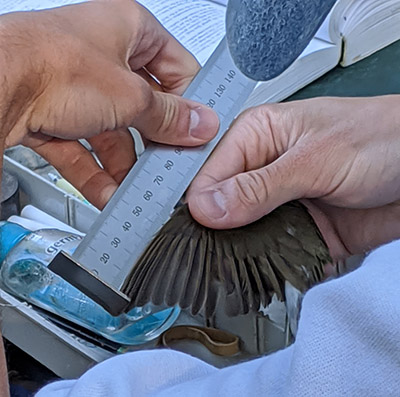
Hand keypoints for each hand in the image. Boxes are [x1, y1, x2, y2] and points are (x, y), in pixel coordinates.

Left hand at [0, 0, 217, 207]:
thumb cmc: (48, 64)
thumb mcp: (129, 96)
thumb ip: (168, 115)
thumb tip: (199, 123)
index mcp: (127, 29)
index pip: (177, 68)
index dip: (189, 101)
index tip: (197, 130)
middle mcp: (102, 54)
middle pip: (144, 105)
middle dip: (153, 140)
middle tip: (168, 162)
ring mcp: (78, 85)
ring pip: (113, 131)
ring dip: (124, 164)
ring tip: (137, 186)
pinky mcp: (55, 113)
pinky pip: (85, 146)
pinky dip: (96, 171)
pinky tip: (109, 192)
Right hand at [187, 96, 399, 258]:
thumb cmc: (382, 138)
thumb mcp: (315, 159)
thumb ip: (260, 187)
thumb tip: (207, 207)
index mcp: (256, 136)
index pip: (208, 174)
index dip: (199, 204)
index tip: (197, 230)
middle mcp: (261, 170)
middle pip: (219, 207)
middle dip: (216, 232)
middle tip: (209, 255)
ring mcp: (277, 203)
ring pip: (241, 234)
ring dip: (240, 252)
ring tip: (232, 270)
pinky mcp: (296, 229)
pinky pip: (270, 252)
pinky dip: (266, 265)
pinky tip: (262, 274)